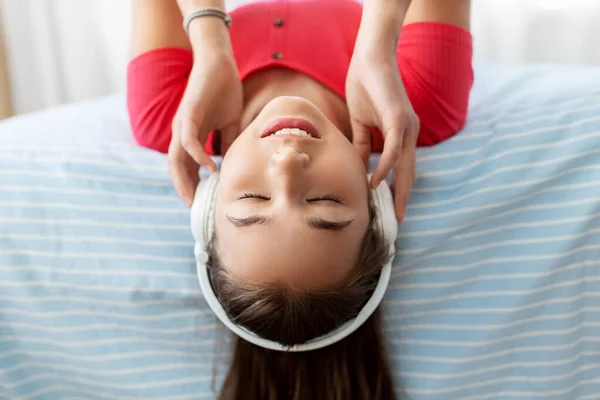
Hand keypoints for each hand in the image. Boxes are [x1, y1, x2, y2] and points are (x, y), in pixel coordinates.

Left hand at [168, 43, 242, 206]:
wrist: (220, 63)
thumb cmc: (224, 91)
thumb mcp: (229, 123)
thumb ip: (228, 143)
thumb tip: (233, 164)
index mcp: (190, 136)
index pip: (186, 166)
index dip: (191, 184)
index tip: (200, 202)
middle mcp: (181, 133)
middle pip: (176, 168)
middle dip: (183, 188)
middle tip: (193, 208)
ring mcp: (182, 124)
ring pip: (176, 159)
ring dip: (183, 180)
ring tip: (193, 197)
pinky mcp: (189, 114)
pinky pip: (189, 140)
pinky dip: (198, 157)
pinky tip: (211, 168)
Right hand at [345, 40, 418, 221]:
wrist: (369, 57)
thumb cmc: (364, 85)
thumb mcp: (361, 122)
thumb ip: (362, 145)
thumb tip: (359, 167)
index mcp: (401, 134)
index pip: (401, 168)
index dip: (397, 189)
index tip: (390, 210)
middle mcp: (409, 133)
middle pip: (409, 173)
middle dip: (404, 198)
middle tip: (398, 221)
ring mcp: (406, 126)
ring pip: (406, 165)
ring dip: (400, 190)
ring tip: (393, 212)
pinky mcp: (398, 117)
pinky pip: (394, 148)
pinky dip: (386, 167)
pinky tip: (375, 183)